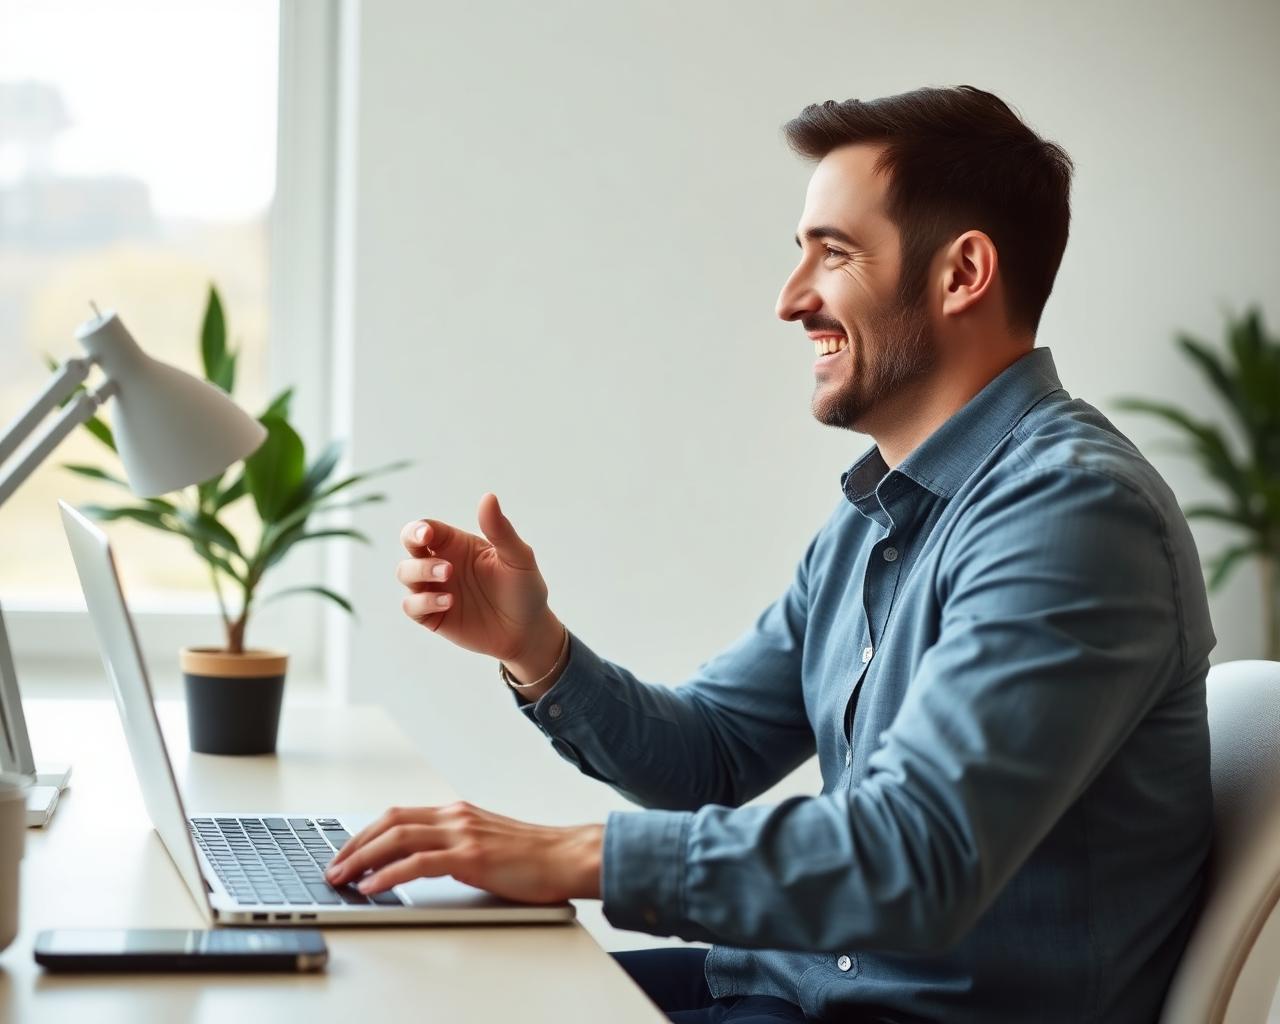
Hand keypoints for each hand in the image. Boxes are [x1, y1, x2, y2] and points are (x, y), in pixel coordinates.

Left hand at [324, 801, 603, 902]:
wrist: (568, 856)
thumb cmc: (534, 858)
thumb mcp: (486, 845)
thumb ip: (456, 848)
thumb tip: (423, 865)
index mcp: (458, 813)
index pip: (398, 816)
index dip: (366, 833)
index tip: (345, 852)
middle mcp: (456, 816)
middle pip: (389, 821)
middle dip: (354, 844)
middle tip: (332, 867)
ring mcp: (463, 834)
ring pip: (397, 837)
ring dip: (362, 857)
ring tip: (341, 876)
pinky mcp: (471, 857)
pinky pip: (418, 863)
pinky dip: (389, 873)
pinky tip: (373, 885)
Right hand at [397, 493, 561, 666]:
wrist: (528, 631)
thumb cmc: (524, 589)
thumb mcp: (518, 558)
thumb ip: (500, 530)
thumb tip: (489, 497)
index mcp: (457, 544)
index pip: (427, 528)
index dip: (420, 528)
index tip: (428, 534)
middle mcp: (441, 563)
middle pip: (410, 546)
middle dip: (412, 544)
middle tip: (442, 559)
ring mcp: (435, 590)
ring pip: (405, 573)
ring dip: (420, 572)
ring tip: (447, 576)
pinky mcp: (433, 616)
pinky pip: (412, 606)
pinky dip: (423, 602)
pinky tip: (448, 602)